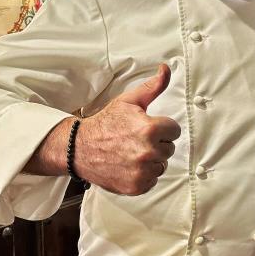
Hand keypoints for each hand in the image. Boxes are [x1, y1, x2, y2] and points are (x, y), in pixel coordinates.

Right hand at [75, 64, 180, 194]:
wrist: (80, 148)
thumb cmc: (105, 123)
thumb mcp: (129, 101)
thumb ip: (153, 87)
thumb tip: (165, 69)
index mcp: (150, 129)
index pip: (174, 130)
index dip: (162, 128)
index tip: (147, 128)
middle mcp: (148, 152)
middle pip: (169, 148)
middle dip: (157, 144)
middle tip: (136, 140)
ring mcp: (142, 171)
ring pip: (162, 165)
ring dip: (152, 160)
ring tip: (132, 153)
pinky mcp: (136, 186)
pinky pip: (152, 180)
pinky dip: (143, 175)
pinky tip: (129, 166)